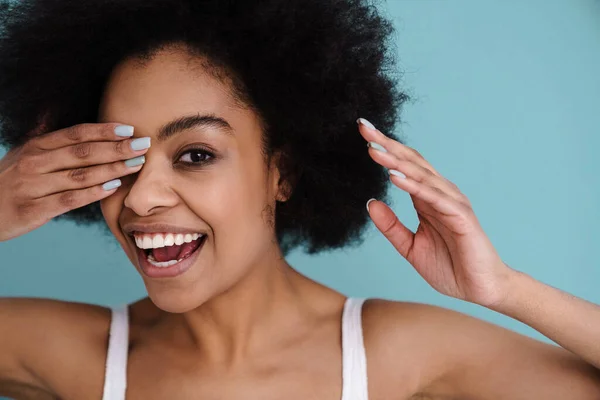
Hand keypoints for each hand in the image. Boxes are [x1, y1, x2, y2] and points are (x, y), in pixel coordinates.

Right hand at [0, 122, 149, 241]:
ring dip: (112, 169)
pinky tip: (114, 187)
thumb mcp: (23, 154)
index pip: (75, 134)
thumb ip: (44, 135)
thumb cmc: (11, 181)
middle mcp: (34, 162)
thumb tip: (52, 108)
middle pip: (83, 152)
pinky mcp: (34, 209)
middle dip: (117, 148)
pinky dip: (93, 193)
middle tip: (143, 145)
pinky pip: (70, 199)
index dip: (104, 131)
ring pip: (80, 175)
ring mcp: (33, 186)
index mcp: (36, 146)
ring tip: (137, 165)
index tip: (130, 129)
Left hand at [357, 118, 513, 306]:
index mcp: (426, 198)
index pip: (403, 167)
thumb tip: (370, 202)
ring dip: (396, 162)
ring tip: (373, 149)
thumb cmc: (449, 267)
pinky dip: (414, 186)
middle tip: (363, 127)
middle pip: (411, 162)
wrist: (480, 290)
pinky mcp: (461, 217)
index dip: (384, 150)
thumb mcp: (410, 247)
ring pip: (421, 175)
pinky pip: (434, 198)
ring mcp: (452, 203)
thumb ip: (391, 226)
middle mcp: (440, 194)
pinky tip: (394, 177)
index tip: (362, 134)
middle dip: (387, 144)